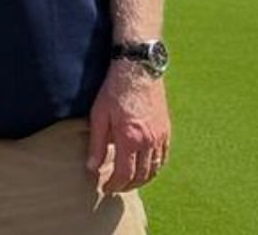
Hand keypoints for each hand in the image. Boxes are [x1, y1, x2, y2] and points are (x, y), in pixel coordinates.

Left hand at [88, 62, 170, 194]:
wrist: (137, 69)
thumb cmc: (114, 91)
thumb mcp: (99, 116)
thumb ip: (96, 144)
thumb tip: (92, 168)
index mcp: (129, 139)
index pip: (124, 173)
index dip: (115, 185)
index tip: (106, 188)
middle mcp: (148, 141)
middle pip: (141, 175)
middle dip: (128, 185)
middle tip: (116, 187)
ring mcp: (160, 136)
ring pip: (155, 169)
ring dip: (143, 180)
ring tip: (129, 181)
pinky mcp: (166, 130)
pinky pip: (163, 157)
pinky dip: (155, 168)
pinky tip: (146, 168)